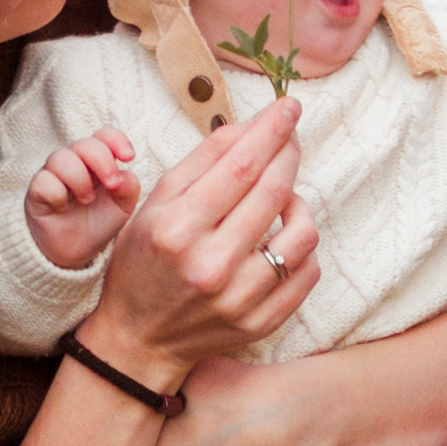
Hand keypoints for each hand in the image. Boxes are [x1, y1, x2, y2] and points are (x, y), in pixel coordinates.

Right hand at [26, 127, 140, 268]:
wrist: (75, 252)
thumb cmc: (97, 223)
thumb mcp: (122, 207)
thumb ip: (129, 187)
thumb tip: (124, 173)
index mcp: (96, 162)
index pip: (103, 136)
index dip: (116, 140)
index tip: (129, 158)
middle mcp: (74, 162)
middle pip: (85, 144)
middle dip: (103, 162)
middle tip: (112, 185)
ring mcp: (53, 174)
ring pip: (61, 159)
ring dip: (80, 180)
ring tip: (87, 200)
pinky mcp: (36, 191)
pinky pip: (44, 181)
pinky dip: (57, 195)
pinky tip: (62, 208)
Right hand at [85, 97, 319, 391]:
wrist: (139, 338)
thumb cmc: (144, 262)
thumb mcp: (155, 204)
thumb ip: (202, 161)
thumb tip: (251, 127)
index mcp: (178, 230)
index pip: (240, 167)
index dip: (271, 131)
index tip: (288, 107)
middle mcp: (211, 265)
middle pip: (274, 192)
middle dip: (288, 153)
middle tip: (290, 137)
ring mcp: (240, 299)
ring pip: (302, 233)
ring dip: (299, 203)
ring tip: (280, 198)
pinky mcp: (262, 323)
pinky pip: (307, 271)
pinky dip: (301, 246)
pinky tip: (280, 236)